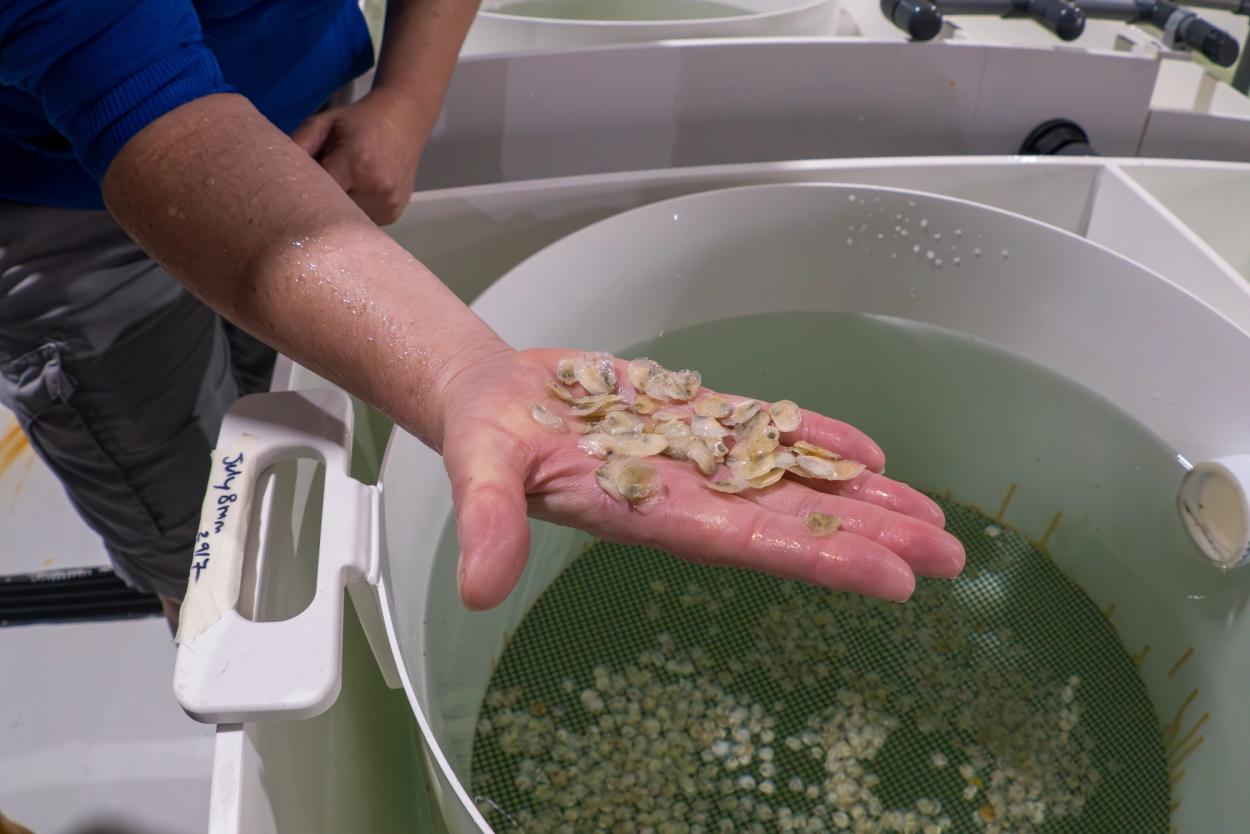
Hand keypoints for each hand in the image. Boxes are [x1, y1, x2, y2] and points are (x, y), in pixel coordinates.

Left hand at [292, 87, 430, 224]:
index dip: (299, 195)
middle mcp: (376, 189)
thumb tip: (270, 177)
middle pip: (331, 212)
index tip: (286, 194)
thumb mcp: (322, 124)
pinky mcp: (393, 215)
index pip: (316, 194)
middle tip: (309, 191)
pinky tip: (355, 193)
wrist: (405, 120)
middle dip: (317, 204)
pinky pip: (362, 221)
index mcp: (356, 164)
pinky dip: (352, 212)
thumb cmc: (359, 120)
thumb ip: (296, 146)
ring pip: (346, 221)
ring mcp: (388, 206)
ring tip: (338, 188)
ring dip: (336, 211)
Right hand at [437, 348, 965, 610]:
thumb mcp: (477, 472)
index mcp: (647, 511)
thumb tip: (479, 591)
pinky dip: (818, 441)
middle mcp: (689, 493)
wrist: (493, 398)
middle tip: (950, 555)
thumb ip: (488, 524)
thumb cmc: (483, 438)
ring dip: (862, 497)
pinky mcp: (696, 419)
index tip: (891, 579)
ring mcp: (700, 457)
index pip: (748, 543)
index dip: (819, 558)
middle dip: (870, 536)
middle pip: (794, 518)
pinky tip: (866, 454)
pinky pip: (769, 432)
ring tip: (932, 517)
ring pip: (795, 479)